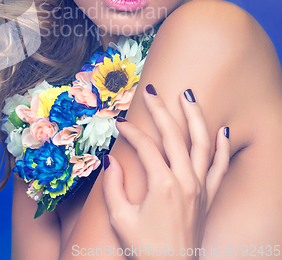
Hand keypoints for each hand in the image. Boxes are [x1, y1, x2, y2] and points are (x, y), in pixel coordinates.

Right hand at [102, 85, 229, 258]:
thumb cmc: (145, 247)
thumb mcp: (120, 218)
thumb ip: (113, 186)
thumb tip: (111, 160)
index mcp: (163, 185)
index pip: (146, 146)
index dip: (130, 131)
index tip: (119, 123)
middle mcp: (186, 181)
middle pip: (174, 135)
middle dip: (161, 110)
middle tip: (151, 91)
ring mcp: (200, 187)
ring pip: (202, 143)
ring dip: (195, 117)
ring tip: (188, 95)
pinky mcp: (208, 196)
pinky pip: (220, 166)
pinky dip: (223, 147)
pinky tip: (222, 130)